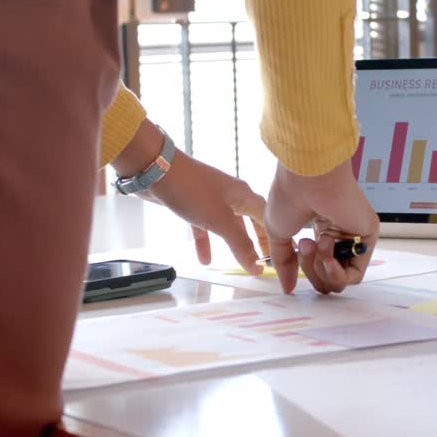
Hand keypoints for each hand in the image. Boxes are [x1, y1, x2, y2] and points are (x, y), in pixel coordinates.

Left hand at [145, 152, 268, 273]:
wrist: (156, 170)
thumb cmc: (192, 190)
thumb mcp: (221, 221)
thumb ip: (240, 245)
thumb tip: (256, 267)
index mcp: (244, 195)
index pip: (268, 218)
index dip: (276, 237)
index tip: (280, 256)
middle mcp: (231, 195)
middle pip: (251, 221)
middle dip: (257, 240)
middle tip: (264, 260)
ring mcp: (212, 198)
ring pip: (228, 225)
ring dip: (233, 244)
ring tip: (240, 263)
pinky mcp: (193, 203)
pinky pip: (205, 226)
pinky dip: (206, 242)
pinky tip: (204, 259)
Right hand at [265, 161, 378, 293]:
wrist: (306, 177)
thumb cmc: (289, 196)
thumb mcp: (279, 234)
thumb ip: (284, 263)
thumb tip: (287, 288)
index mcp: (320, 229)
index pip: (317, 266)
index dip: (305, 270)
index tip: (294, 255)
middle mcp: (340, 234)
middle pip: (327, 277)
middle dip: (310, 270)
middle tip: (304, 245)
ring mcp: (355, 236)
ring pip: (340, 280)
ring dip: (321, 270)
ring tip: (314, 243)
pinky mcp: (367, 238)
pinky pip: (354, 275)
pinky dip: (336, 273)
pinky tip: (327, 255)